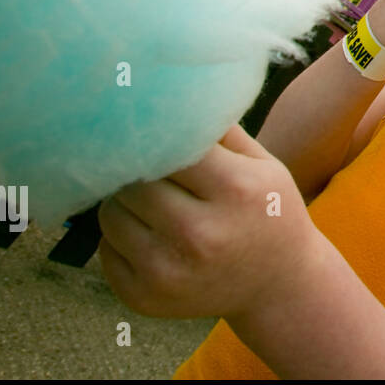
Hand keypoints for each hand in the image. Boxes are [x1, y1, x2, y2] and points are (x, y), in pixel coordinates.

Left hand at [98, 124, 325, 319]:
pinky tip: (151, 235)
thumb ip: (218, 128)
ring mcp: (167, 272)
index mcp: (235, 190)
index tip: (149, 125)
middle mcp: (200, 235)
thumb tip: (168, 87)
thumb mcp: (262, 163)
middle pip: (133, 180)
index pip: (168, 144)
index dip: (156, 134)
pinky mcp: (142, 297)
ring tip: (154, 202)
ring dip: (124, 202)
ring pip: (110, 213)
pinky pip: (105, 248)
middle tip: (151, 167)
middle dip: (137, 169)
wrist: (278, 284)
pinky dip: (120, 237)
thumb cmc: (267, 211)